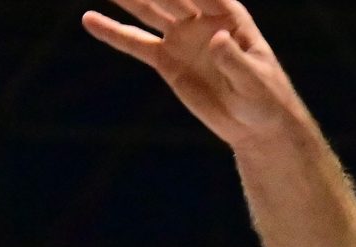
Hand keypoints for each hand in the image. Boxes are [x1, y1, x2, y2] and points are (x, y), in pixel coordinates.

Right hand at [81, 0, 307, 150]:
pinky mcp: (167, 61)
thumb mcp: (255, 81)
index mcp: (227, 14)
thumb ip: (235, 60)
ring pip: (148, 11)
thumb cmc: (265, 99)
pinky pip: (136, 43)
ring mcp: (181, 37)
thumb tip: (217, 38)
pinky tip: (90, 20)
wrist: (255, 125)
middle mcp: (201, 19)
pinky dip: (113, 33)